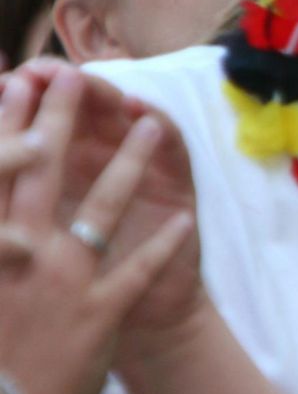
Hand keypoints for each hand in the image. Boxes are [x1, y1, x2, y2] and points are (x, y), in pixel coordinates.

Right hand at [0, 67, 194, 393]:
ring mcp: (59, 284)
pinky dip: (161, 248)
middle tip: (78, 75)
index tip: (13, 80)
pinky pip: (136, 273)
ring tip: (153, 126)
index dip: (3, 124)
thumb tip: (2, 214)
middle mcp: (17, 255)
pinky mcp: (96, 318)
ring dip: (130, 164)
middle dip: (61, 120)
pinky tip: (184, 223)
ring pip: (100, 210)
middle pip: (43, 175)